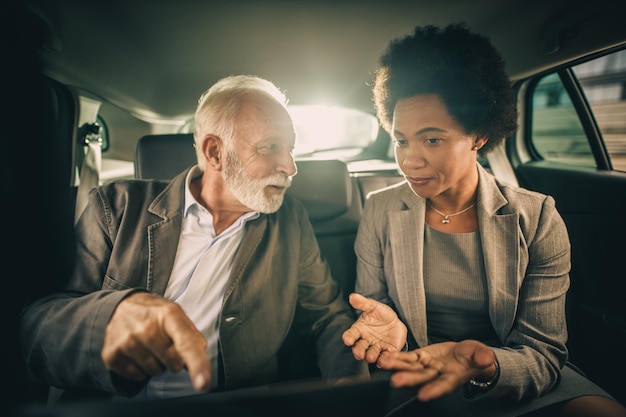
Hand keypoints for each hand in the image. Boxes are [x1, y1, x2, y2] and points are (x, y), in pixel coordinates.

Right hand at [101, 292, 210, 391]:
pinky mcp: (112, 354)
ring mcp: (127, 341)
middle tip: (165, 344)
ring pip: (155, 371)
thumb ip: (192, 334)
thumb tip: (201, 351)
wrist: (120, 306)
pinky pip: (138, 376)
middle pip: (173, 363)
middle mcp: (146, 328)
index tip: (203, 382)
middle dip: (174, 359)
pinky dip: (141, 368)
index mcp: (168, 315)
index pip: (186, 344)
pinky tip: (137, 352)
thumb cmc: (154, 313)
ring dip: (157, 363)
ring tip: (150, 346)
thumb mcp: (176, 314)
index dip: (197, 364)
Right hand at [342, 293, 407, 362]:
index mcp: (359, 330)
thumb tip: (352, 296)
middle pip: (359, 347)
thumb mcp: (373, 306)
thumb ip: (363, 303)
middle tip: (358, 353)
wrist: (396, 322)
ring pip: (371, 354)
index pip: (351, 335)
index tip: (347, 340)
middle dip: (358, 351)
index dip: (348, 338)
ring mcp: (376, 347)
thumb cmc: (381, 314)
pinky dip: (383, 360)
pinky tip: (383, 361)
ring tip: (370, 357)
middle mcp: (366, 340)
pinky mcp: (387, 352)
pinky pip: (384, 357)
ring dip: (370, 356)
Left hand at [377, 340, 496, 400]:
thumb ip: (482, 356)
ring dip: (398, 367)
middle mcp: (438, 374)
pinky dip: (399, 357)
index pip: (444, 385)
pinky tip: (388, 357)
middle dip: (409, 379)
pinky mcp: (423, 356)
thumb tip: (487, 358)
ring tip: (386, 365)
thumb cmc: (475, 357)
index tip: (423, 395)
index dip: (434, 390)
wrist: (468, 354)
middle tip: (396, 381)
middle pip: (423, 378)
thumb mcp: (482, 355)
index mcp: (454, 376)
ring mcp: (429, 366)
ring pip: (412, 368)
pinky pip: (409, 358)